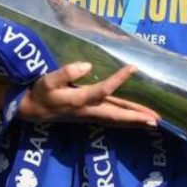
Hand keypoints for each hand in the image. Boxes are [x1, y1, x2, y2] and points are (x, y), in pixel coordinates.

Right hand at [19, 62, 158, 127]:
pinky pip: (112, 118)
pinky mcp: (90, 114)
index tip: (133, 67)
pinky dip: (125, 119)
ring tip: (153, 121)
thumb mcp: (47, 81)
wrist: (31, 111)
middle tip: (155, 120)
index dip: (118, 79)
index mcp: (79, 100)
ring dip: (134, 120)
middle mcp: (88, 110)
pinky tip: (135, 118)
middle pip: (116, 115)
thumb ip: (65, 73)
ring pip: (116, 119)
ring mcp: (90, 114)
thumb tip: (86, 66)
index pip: (103, 90)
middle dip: (135, 117)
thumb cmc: (40, 93)